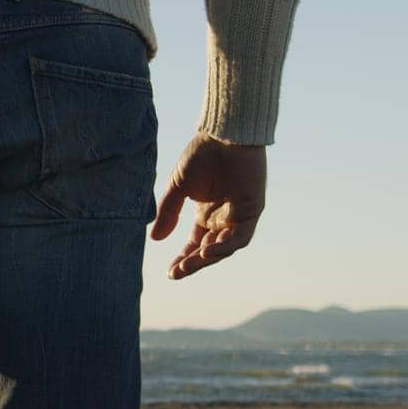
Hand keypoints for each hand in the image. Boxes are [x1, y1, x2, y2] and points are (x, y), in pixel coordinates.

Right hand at [151, 134, 267, 279]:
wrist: (224, 135)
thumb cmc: (202, 155)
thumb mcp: (178, 188)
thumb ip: (168, 213)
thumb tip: (155, 239)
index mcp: (206, 214)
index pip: (195, 244)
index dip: (183, 259)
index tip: (170, 273)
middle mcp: (223, 219)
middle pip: (208, 250)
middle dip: (193, 263)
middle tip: (176, 273)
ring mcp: (238, 216)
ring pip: (224, 247)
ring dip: (207, 258)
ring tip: (189, 265)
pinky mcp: (252, 210)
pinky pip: (240, 236)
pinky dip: (225, 246)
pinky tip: (207, 250)